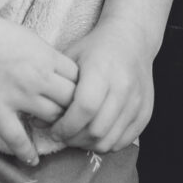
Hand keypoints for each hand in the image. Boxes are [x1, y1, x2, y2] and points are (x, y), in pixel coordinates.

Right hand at [0, 7, 78, 162]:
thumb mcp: (25, 36)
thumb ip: (41, 55)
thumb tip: (51, 66)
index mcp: (46, 55)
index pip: (79, 79)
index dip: (81, 90)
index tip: (76, 97)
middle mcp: (38, 77)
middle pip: (72, 101)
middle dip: (73, 111)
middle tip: (68, 119)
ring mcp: (18, 95)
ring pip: (52, 119)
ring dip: (54, 128)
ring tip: (53, 135)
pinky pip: (17, 137)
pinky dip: (27, 152)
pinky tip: (31, 160)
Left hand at [50, 17, 158, 153]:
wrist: (132, 38)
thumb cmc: (96, 48)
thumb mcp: (71, 59)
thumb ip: (55, 89)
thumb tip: (36, 122)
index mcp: (103, 71)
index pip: (84, 109)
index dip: (66, 126)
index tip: (54, 129)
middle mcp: (124, 88)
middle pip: (96, 129)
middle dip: (74, 139)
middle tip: (62, 135)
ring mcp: (137, 102)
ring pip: (109, 140)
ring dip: (89, 144)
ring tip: (77, 136)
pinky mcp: (145, 112)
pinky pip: (124, 142)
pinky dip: (106, 144)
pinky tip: (95, 134)